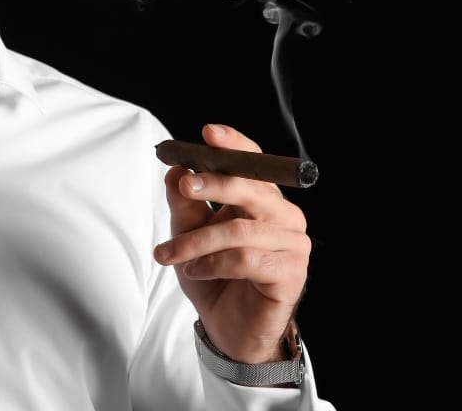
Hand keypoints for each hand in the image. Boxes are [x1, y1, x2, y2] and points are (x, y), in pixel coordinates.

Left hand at [153, 123, 309, 363]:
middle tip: (184, 186)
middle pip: (252, 188)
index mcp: (262, 200)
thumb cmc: (212, 275)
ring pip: (238, 230)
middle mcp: (284, 216)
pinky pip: (245, 259)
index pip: (254, 163)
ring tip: (169, 255)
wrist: (226, 327)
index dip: (234, 145)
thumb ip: (184, 202)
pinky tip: (195, 271)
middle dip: (214, 184)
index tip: (208, 133)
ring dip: (195, 242)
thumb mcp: (188, 233)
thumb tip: (175, 171)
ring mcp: (293, 244)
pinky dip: (212, 263)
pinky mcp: (291, 273)